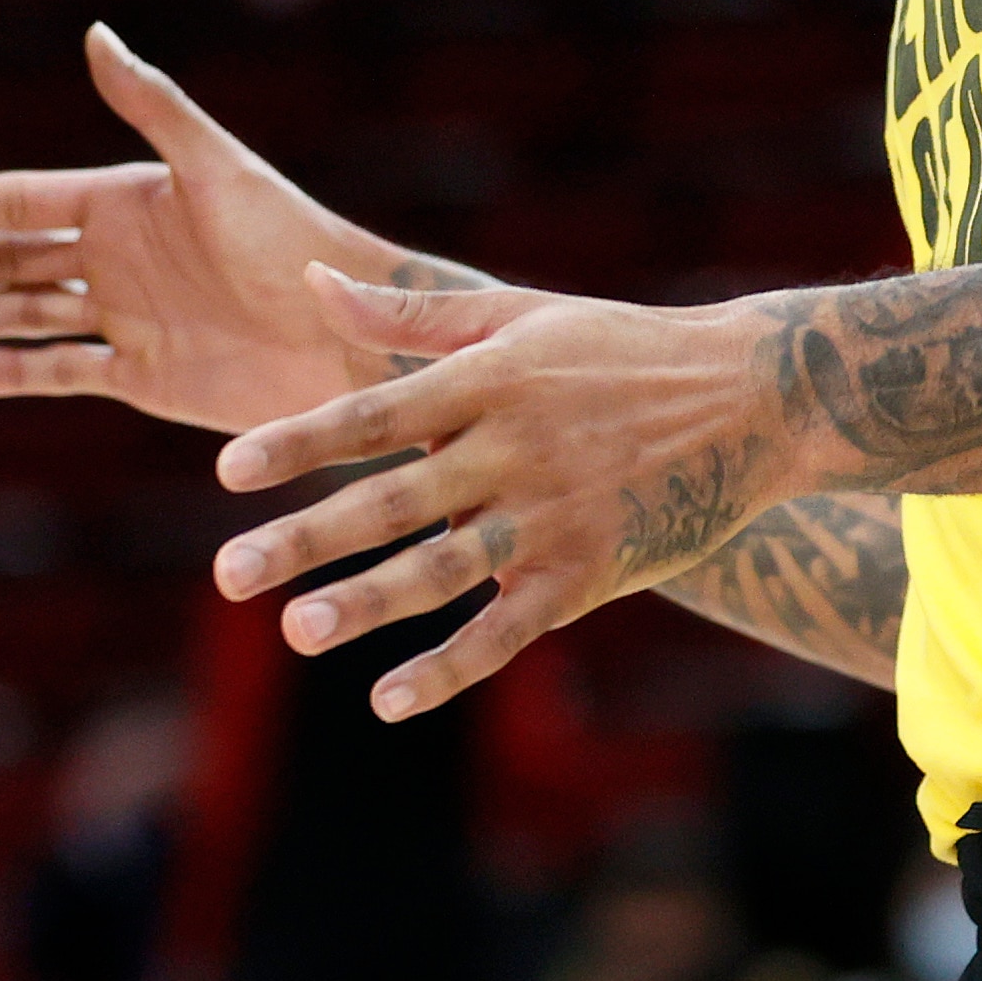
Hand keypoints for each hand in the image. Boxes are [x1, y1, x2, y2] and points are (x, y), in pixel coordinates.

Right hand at [0, 23, 413, 433]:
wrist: (350, 338)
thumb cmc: (295, 241)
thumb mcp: (217, 169)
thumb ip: (154, 107)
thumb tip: (94, 36)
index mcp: (127, 201)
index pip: (20, 202)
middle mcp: (118, 257)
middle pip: (5, 262)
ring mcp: (126, 318)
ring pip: (19, 317)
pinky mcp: (144, 377)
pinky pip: (59, 373)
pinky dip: (8, 374)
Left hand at [209, 268, 822, 720]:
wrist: (754, 398)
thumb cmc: (620, 347)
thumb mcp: (517, 313)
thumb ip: (410, 313)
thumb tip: (312, 281)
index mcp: (487, 380)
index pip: (374, 415)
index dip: (300, 442)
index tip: (227, 470)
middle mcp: (512, 450)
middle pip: (392, 503)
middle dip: (305, 539)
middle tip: (226, 574)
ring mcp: (552, 518)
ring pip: (443, 573)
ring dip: (368, 605)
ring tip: (297, 632)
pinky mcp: (590, 574)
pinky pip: (508, 631)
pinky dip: (450, 668)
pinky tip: (388, 699)